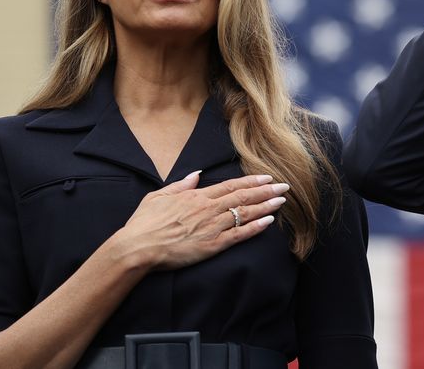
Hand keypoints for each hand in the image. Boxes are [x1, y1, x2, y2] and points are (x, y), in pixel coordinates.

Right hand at [112, 172, 287, 270]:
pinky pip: (239, 235)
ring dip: (266, 206)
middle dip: (266, 190)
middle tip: (285, 185)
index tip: (267, 176)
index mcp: (197, 197)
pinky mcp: (212, 245)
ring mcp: (212, 227)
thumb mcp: (159, 196)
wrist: (138, 247)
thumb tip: (196, 175)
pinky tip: (269, 222)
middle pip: (243, 197)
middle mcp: (208, 209)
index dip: (251, 181)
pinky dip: (255, 227)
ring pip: (245, 213)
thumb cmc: (144, 224)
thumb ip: (181, 185)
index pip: (231, 186)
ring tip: (282, 200)